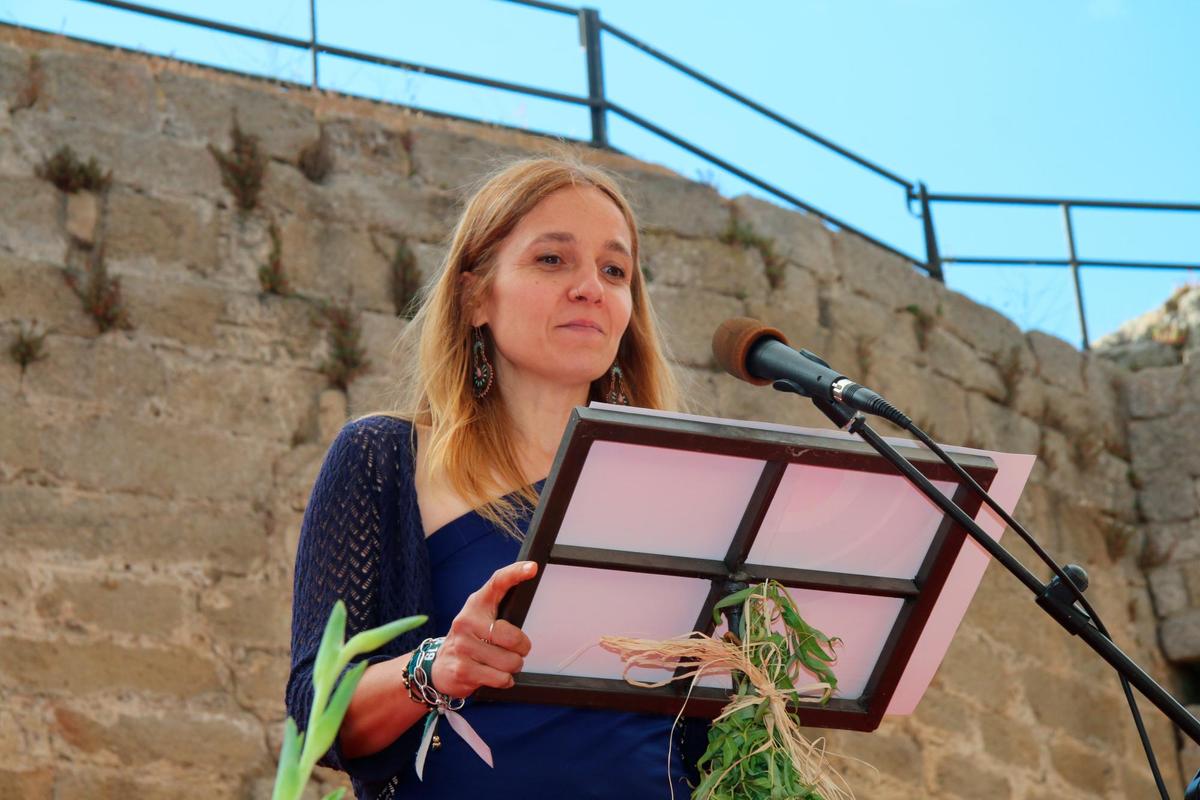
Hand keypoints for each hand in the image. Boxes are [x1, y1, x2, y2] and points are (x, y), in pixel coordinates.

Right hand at [431, 561, 537, 698]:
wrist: (438, 667)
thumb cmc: (470, 640)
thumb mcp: (481, 619)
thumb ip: (501, 610)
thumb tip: (527, 593)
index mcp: (476, 604)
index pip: (497, 583)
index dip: (515, 573)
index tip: (531, 568)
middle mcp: (466, 621)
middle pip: (513, 637)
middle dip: (522, 649)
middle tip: (513, 651)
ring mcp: (462, 646)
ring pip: (509, 661)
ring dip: (512, 667)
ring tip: (499, 664)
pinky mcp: (462, 669)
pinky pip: (500, 678)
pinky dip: (504, 680)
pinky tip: (493, 675)